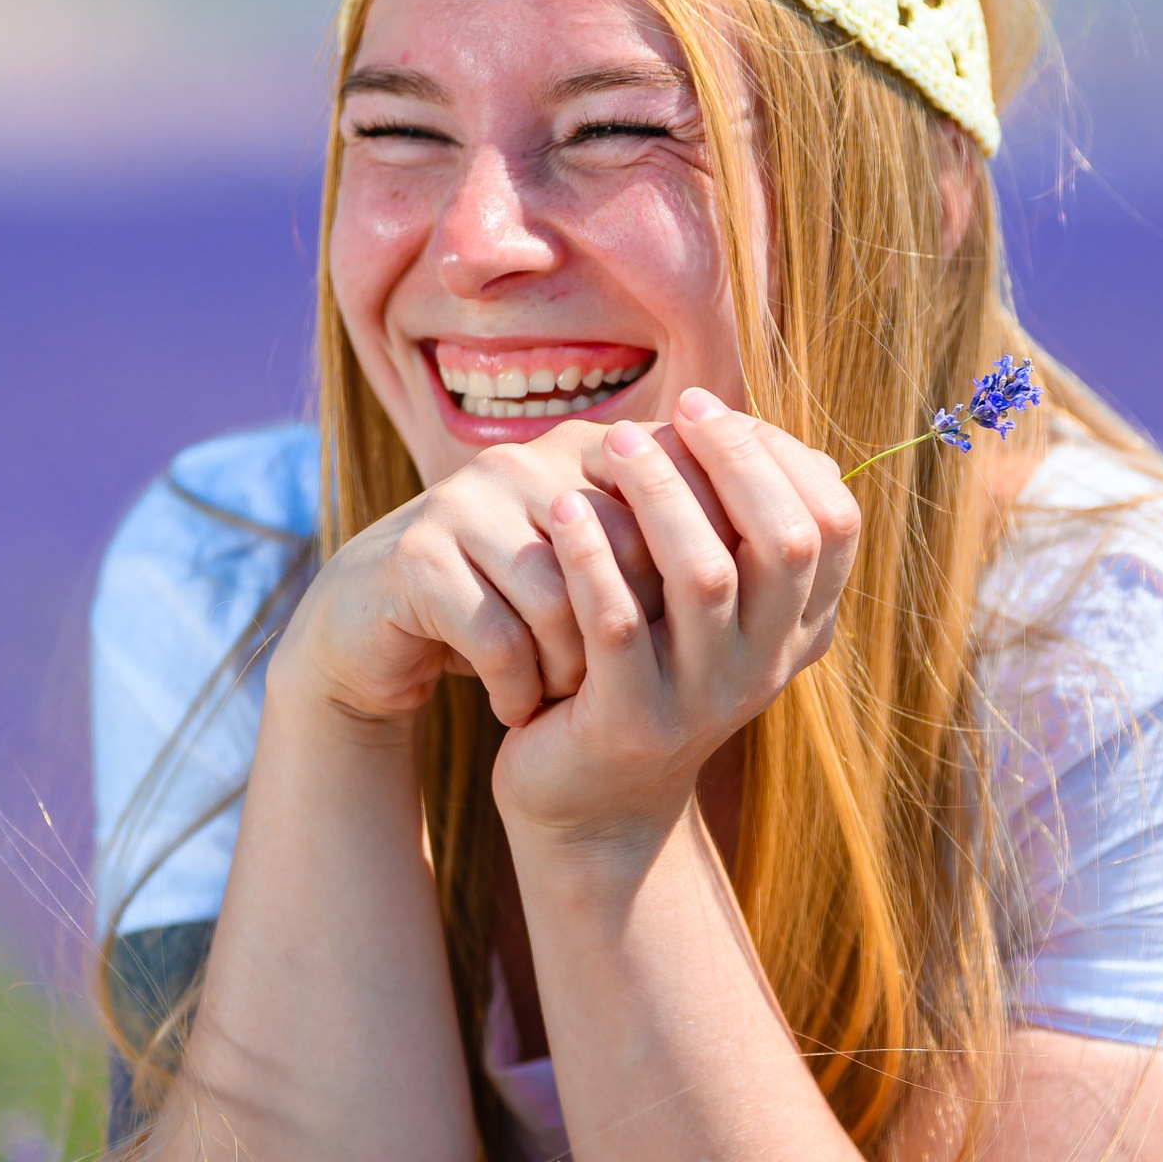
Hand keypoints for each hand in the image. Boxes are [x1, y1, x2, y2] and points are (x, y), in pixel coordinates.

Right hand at [280, 421, 663, 732]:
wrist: (376, 632)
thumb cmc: (505, 605)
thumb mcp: (588, 573)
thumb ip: (665, 551)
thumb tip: (786, 564)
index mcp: (582, 451)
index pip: (673, 500)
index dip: (682, 584)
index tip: (682, 648)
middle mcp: (526, 461)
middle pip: (622, 549)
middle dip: (628, 632)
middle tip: (621, 683)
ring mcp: (466, 503)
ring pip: (559, 596)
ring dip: (569, 666)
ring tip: (565, 699)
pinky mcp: (416, 558)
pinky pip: (496, 633)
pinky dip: (515, 686)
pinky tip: (516, 710)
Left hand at [492, 393, 859, 857]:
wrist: (588, 800)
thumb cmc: (640, 667)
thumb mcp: (699, 604)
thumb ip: (724, 528)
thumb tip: (735, 421)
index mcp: (796, 629)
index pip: (834, 525)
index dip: (777, 455)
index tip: (706, 409)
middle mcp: (766, 666)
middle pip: (783, 541)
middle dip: (728, 459)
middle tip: (670, 410)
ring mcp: (704, 701)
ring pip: (704, 576)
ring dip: (658, 495)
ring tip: (611, 445)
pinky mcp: (630, 723)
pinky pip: (617, 624)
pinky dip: (591, 555)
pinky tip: (563, 508)